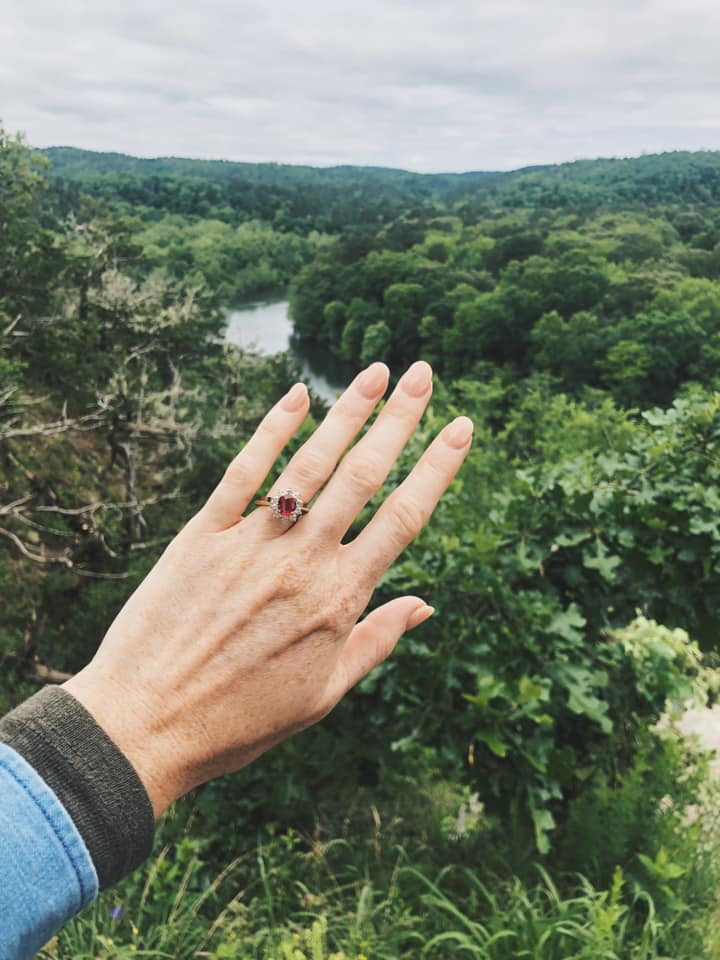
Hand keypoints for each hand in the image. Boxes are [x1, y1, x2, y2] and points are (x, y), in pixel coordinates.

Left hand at [63, 361, 472, 816]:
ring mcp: (251, 542)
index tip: (460, 427)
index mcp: (339, 599)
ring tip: (375, 372)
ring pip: (309, 464)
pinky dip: (271, 430)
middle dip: (398, 420)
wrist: (145, 725)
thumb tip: (425, 604)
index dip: (436, 469)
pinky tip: (297, 395)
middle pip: (362, 476)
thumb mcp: (323, 694)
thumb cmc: (241, 719)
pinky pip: (243, 472)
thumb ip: (375, 640)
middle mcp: (302, 561)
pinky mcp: (203, 535)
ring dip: (346, 412)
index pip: (402, 518)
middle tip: (423, 373)